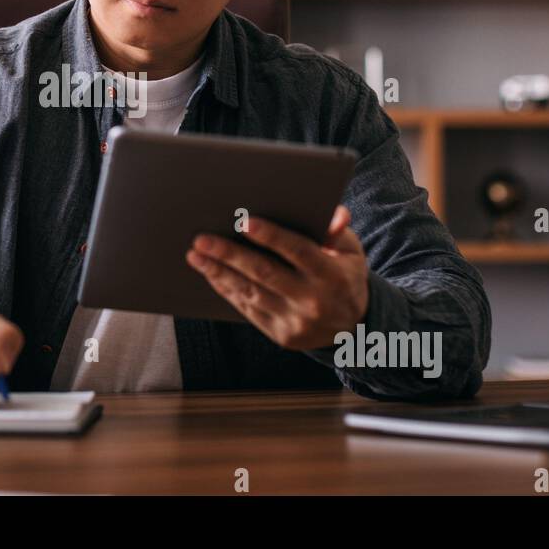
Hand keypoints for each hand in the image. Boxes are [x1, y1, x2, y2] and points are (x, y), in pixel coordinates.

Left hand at [185, 204, 369, 351]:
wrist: (353, 330)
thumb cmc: (344, 277)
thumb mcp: (350, 252)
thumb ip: (338, 231)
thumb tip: (334, 214)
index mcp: (331, 275)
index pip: (297, 251)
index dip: (270, 236)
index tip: (243, 221)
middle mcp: (312, 300)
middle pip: (265, 272)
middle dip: (230, 254)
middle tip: (202, 239)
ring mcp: (295, 321)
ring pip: (250, 292)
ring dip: (219, 272)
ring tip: (196, 255)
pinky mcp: (280, 335)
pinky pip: (247, 309)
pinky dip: (227, 289)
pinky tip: (211, 273)